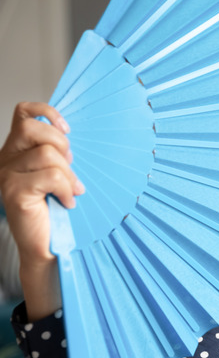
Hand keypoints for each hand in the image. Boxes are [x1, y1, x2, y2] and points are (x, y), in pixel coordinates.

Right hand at [0, 102, 83, 319]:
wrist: (48, 245)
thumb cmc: (56, 209)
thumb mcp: (60, 173)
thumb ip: (59, 154)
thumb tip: (72, 136)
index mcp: (17, 151)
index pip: (23, 113)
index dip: (46, 112)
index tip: (67, 129)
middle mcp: (6, 159)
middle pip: (33, 129)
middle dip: (60, 144)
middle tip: (70, 166)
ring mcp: (7, 175)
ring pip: (47, 155)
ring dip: (68, 174)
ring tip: (71, 191)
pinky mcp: (14, 192)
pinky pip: (51, 177)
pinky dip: (66, 189)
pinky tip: (67, 201)